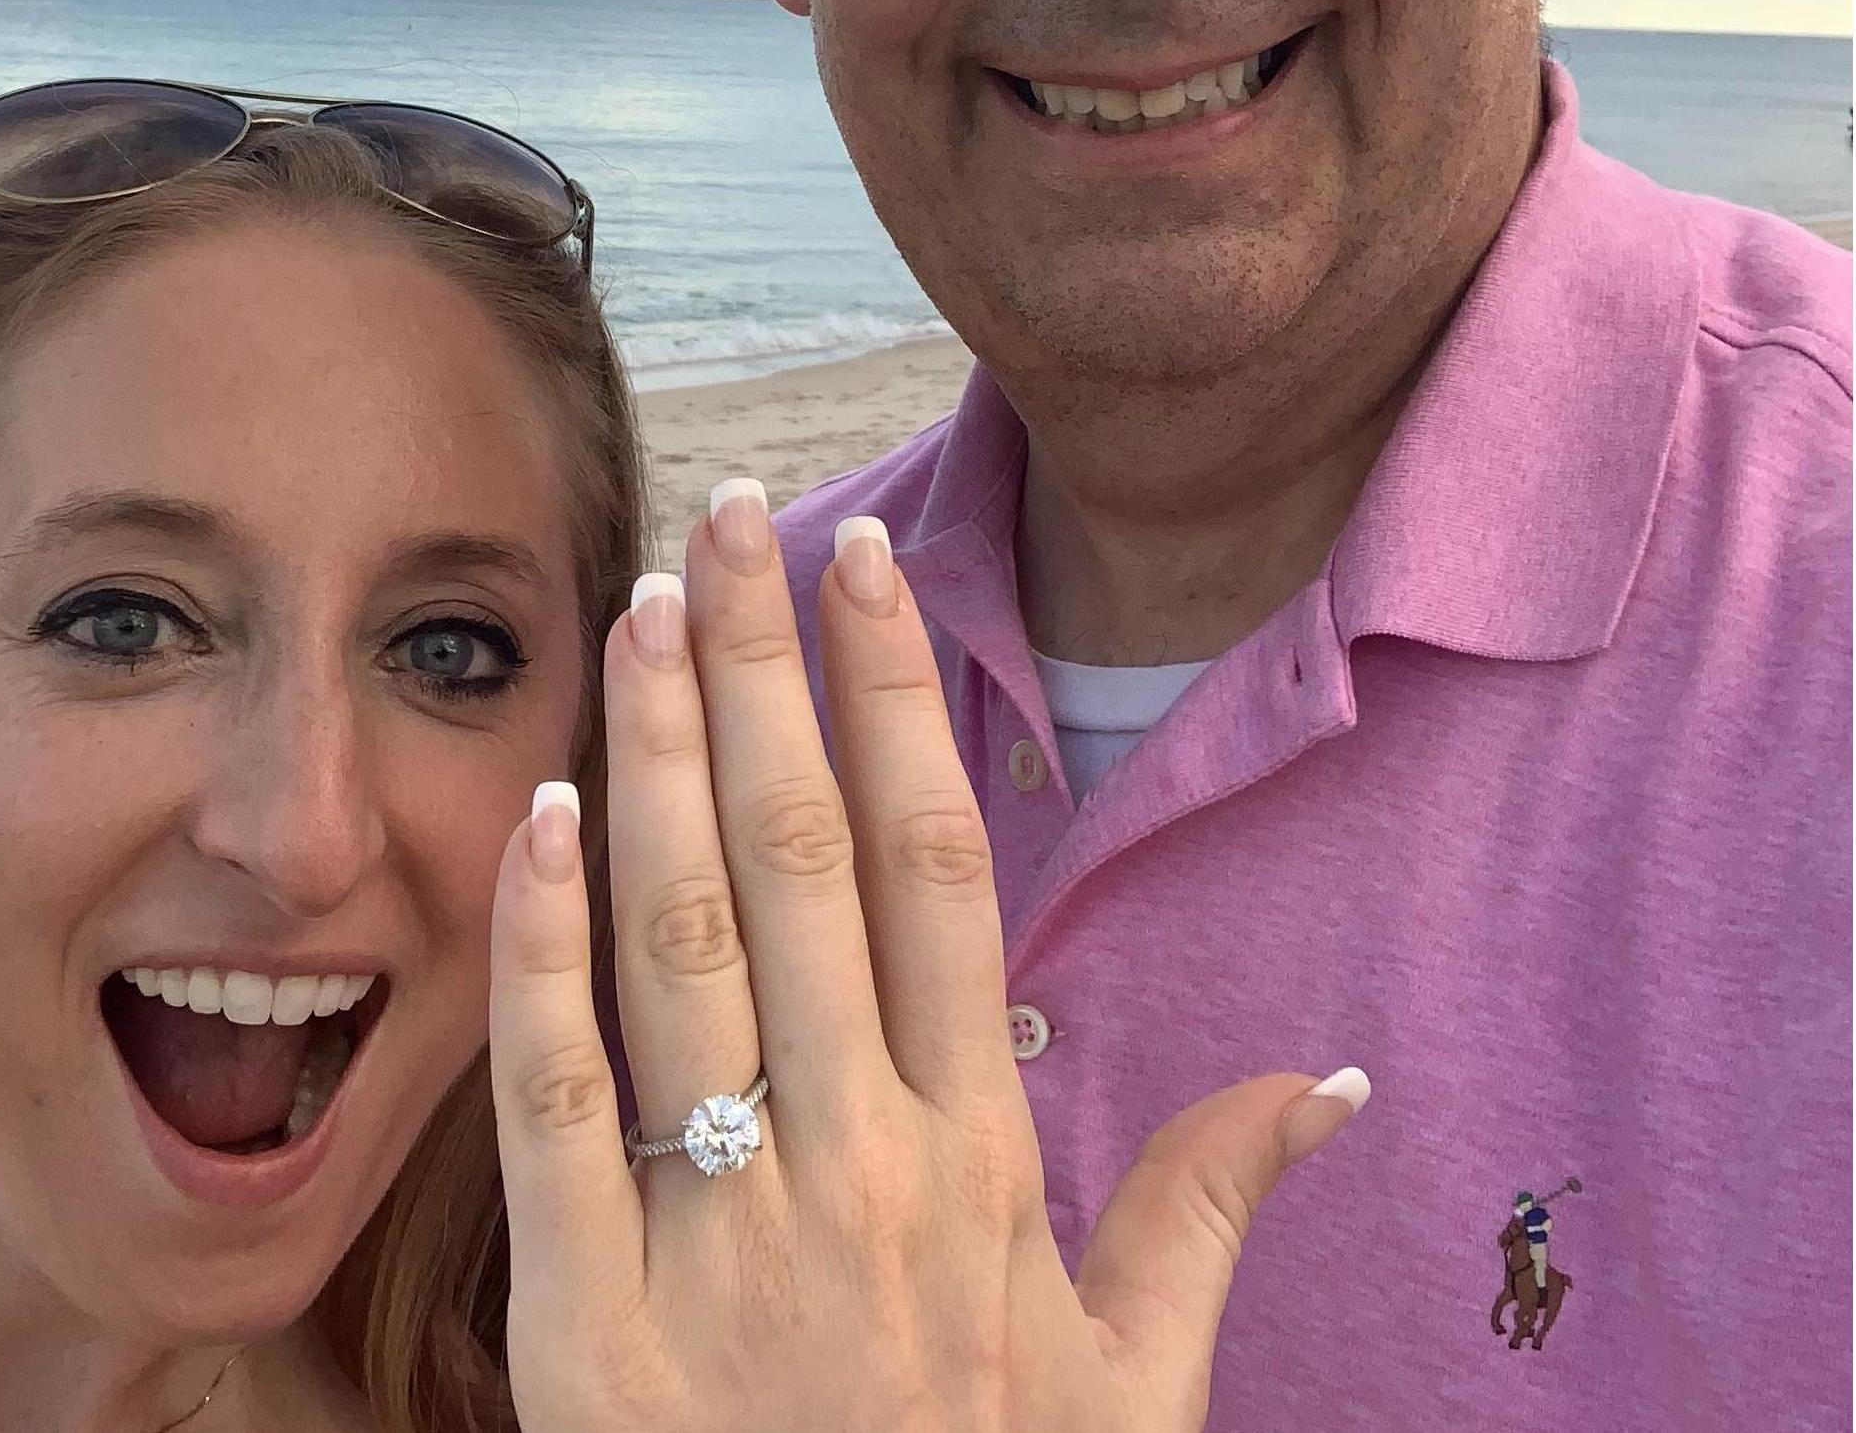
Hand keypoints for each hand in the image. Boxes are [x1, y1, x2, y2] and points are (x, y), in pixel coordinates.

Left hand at [489, 485, 1365, 1431]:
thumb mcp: (1130, 1392)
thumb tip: (1326, 1085)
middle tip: (728, 514)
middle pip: (803, 861)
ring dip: (657, 757)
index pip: (941, 872)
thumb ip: (1204, 1217)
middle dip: (763, 668)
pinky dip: (544, 950)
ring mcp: (717, 1236)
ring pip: (683, 942)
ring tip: (645, 607)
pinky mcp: (587, 1324)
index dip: (901, 704)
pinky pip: (558, 1103)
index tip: (874, 566)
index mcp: (977, 1164)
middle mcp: (855, 1166)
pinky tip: (534, 811)